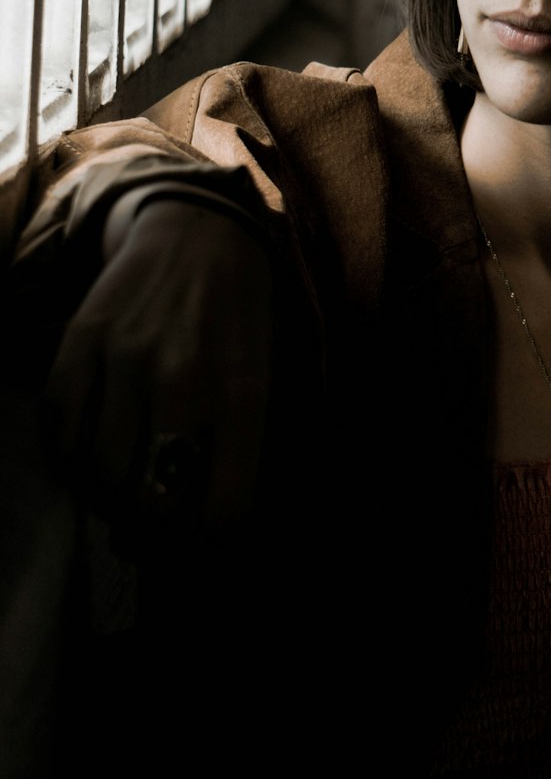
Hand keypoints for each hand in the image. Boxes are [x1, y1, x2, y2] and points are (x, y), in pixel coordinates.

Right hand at [45, 196, 273, 526]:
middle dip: (151, 538)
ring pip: (98, 472)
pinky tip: (86, 466)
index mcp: (243, 391)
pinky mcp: (80, 339)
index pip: (225, 506)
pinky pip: (57, 426)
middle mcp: (183, 375)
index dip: (213, 546)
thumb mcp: (266, 376)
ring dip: (106, 504)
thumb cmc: (239, 316)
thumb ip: (244, 446)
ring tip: (120, 502)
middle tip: (151, 540)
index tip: (205, 548)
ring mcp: (124, 355)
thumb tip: (216, 527)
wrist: (196, 230)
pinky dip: (67, 462)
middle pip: (151, 501)